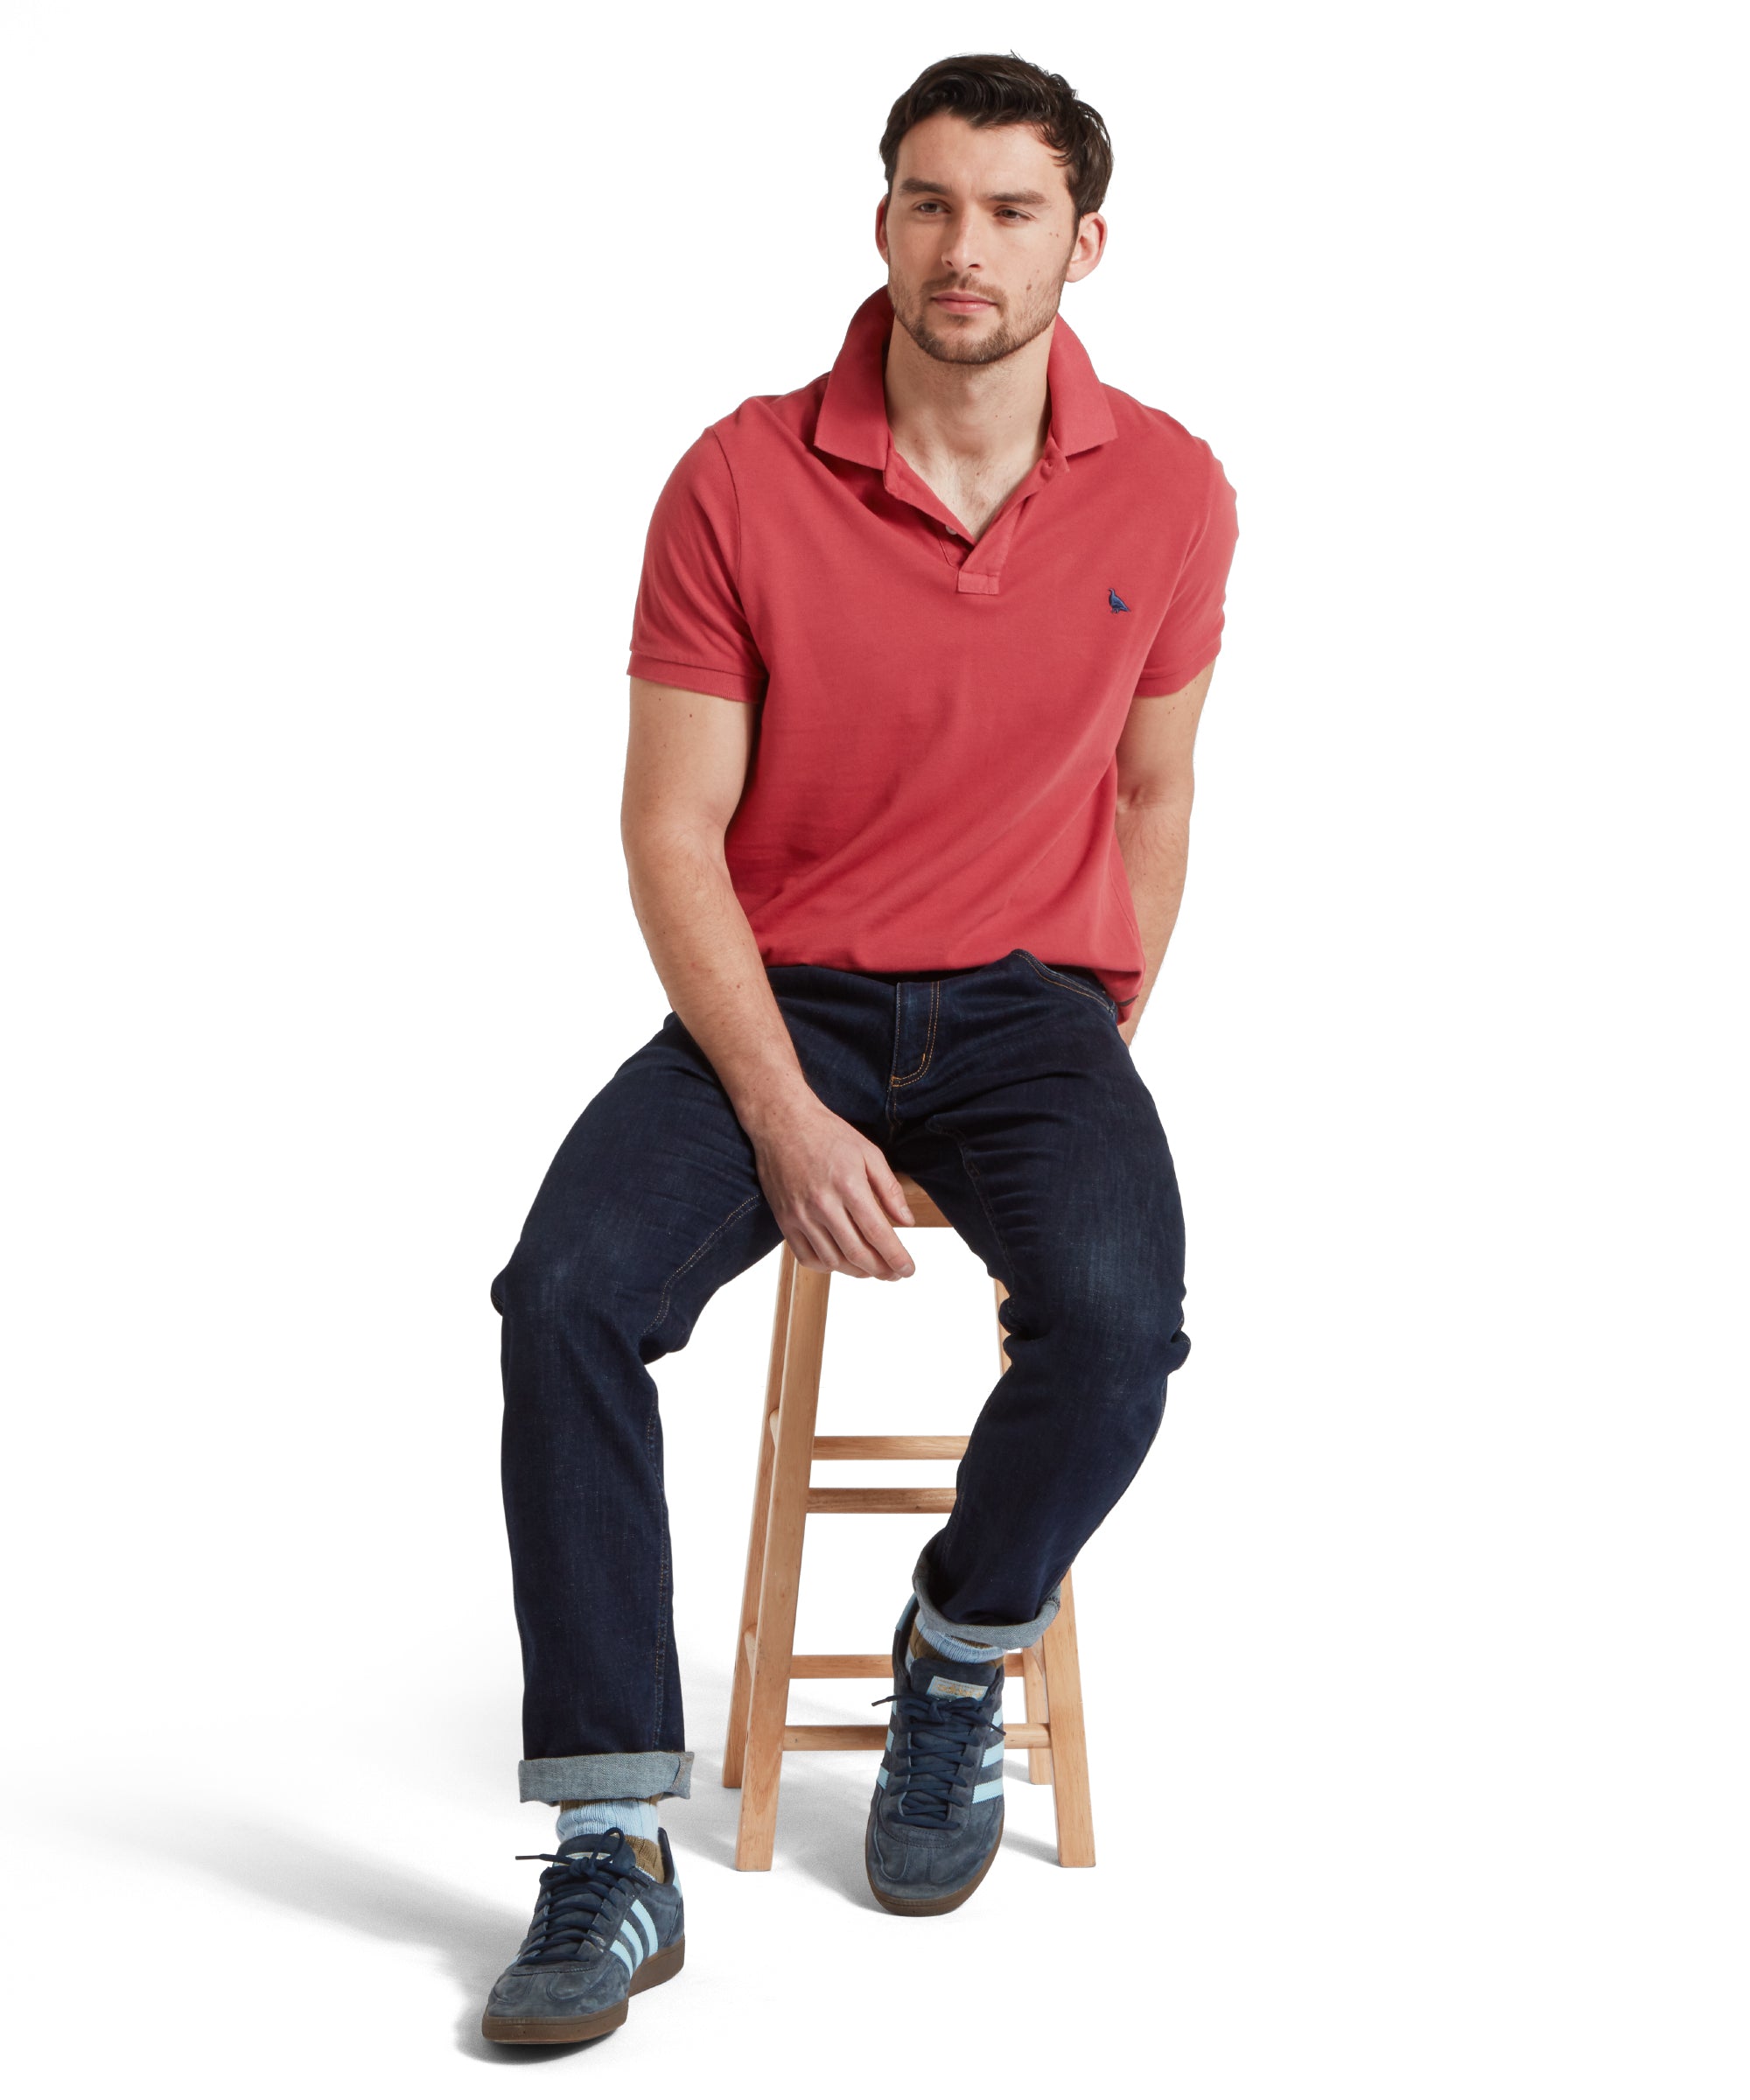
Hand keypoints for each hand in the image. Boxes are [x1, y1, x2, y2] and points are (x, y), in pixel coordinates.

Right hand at [749, 1099, 917, 1279]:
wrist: (782, 1122)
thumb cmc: (828, 1134)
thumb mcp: (869, 1152)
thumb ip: (890, 1189)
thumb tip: (907, 1222)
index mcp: (849, 1185)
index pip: (878, 1233)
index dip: (896, 1257)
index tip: (908, 1269)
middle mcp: (823, 1204)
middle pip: (857, 1253)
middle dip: (881, 1270)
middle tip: (895, 1274)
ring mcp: (800, 1215)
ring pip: (833, 1261)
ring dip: (857, 1272)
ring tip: (872, 1269)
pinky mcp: (784, 1220)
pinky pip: (806, 1257)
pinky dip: (827, 1267)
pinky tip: (842, 1262)